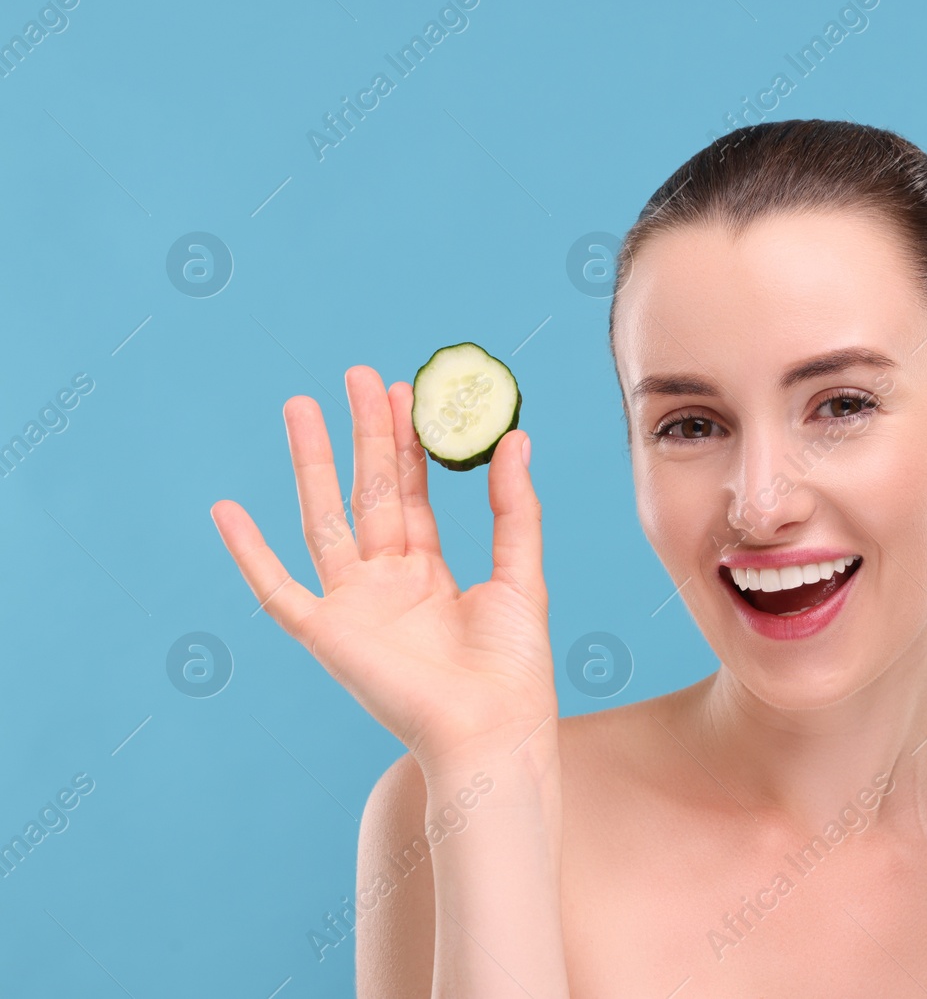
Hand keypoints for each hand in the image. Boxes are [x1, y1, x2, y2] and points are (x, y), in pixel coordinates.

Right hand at [209, 366, 556, 774]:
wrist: (492, 730)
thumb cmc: (513, 668)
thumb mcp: (521, 575)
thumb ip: (515, 508)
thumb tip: (516, 437)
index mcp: (430, 574)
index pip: (413, 494)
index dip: (409, 444)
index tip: (405, 391)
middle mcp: (386, 584)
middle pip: (368, 493)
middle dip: (364, 434)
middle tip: (359, 375)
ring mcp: (353, 607)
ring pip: (324, 519)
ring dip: (311, 463)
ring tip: (299, 405)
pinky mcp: (326, 634)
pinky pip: (276, 588)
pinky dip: (248, 552)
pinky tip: (226, 510)